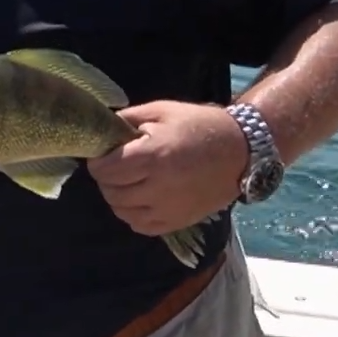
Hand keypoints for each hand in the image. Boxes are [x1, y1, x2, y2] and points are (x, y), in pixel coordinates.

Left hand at [86, 101, 248, 236]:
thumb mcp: (161, 111)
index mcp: (152, 156)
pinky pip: (140, 225)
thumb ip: (127, 120)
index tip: (103, 154)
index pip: (104, 170)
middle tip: (115, 166)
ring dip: (117, 197)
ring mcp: (167, 209)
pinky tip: (140, 198)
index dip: (97, 161)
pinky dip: (133, 214)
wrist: (240, 151)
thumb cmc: (198, 126)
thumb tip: (100, 129)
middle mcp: (157, 187)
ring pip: (122, 211)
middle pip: (110, 192)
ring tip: (127, 181)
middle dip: (106, 178)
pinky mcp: (177, 222)